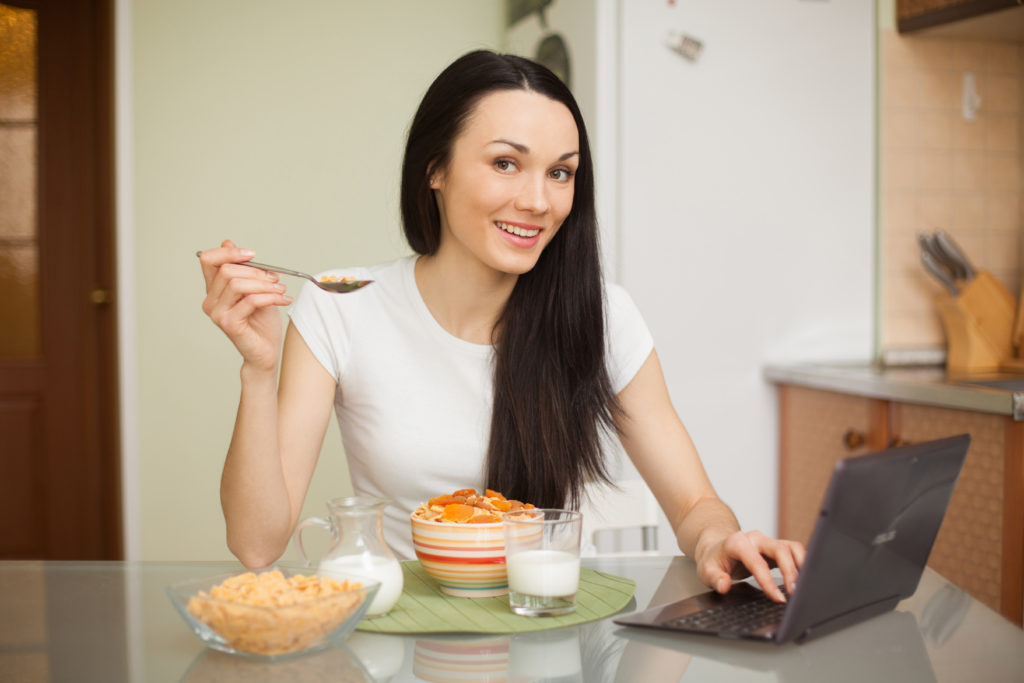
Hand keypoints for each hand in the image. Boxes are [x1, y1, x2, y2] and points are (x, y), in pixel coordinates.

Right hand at [198, 240, 292, 370]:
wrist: (267, 352)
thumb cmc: (261, 323)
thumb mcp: (256, 289)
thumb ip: (243, 269)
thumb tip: (227, 243)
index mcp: (214, 290)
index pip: (208, 260)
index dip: (229, 253)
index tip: (252, 255)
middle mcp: (211, 301)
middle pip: (227, 271)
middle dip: (256, 271)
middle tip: (275, 278)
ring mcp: (218, 314)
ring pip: (238, 284)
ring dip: (265, 284)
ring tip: (281, 290)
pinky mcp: (229, 324)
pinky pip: (250, 301)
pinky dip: (270, 297)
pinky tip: (284, 300)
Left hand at [696, 530, 804, 602]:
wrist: (716, 548)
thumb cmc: (713, 560)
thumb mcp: (706, 571)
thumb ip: (714, 578)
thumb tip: (724, 585)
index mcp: (737, 543)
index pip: (756, 562)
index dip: (768, 581)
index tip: (777, 598)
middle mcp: (755, 538)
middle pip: (779, 550)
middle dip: (790, 572)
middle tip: (795, 594)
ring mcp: (767, 541)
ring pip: (791, 547)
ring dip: (801, 565)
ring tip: (805, 586)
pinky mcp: (776, 547)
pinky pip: (794, 551)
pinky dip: (802, 563)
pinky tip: (805, 578)